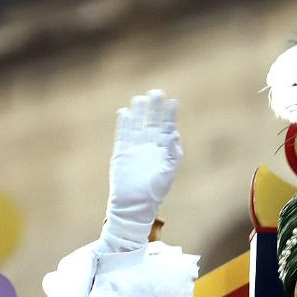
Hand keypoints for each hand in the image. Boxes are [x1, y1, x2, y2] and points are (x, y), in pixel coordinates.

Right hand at [102, 90, 182, 252]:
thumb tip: (174, 133)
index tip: (173, 101)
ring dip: (139, 113)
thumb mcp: (169, 172)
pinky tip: (125, 112)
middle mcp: (150, 147)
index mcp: (164, 151)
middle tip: (156, 92)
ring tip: (140, 98)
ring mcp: (135, 149)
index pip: (167, 127)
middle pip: (152, 122)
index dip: (169, 115)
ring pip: (137, 126)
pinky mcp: (122, 153)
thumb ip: (174, 153)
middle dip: (154, 108)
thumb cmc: (155, 191)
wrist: (135, 204)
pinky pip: (122, 135)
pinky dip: (124, 124)